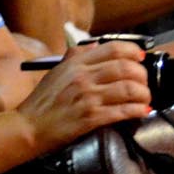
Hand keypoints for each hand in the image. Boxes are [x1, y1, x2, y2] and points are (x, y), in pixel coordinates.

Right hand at [17, 40, 150, 148]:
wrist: (29, 127)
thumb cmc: (42, 101)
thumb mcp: (56, 72)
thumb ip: (76, 57)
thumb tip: (97, 46)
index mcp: (75, 64)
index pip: (113, 48)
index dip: (133, 51)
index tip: (141, 57)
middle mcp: (83, 77)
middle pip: (126, 68)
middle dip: (142, 75)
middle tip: (143, 83)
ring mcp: (87, 97)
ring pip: (129, 89)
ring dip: (143, 94)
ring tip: (144, 99)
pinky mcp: (91, 118)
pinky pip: (123, 111)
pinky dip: (138, 110)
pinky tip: (142, 111)